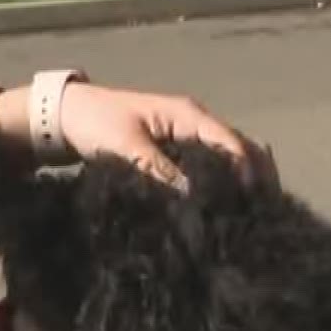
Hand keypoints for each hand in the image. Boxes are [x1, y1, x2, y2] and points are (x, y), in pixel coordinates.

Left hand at [0, 81, 276, 191]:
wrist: (64, 115)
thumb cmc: (95, 123)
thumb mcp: (126, 148)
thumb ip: (159, 171)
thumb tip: (194, 200)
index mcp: (187, 115)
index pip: (231, 142)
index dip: (247, 170)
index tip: (255, 201)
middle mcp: (194, 123)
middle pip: (238, 148)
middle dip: (255, 176)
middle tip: (265, 213)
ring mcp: (186, 136)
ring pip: (226, 159)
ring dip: (240, 182)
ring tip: (250, 216)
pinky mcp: (175, 151)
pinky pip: (208, 166)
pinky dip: (221, 184)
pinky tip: (224, 209)